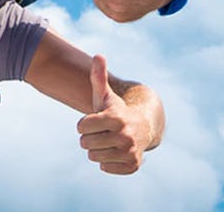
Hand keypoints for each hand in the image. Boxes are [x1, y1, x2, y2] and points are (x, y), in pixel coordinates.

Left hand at [77, 55, 151, 174]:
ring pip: (93, 157)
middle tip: (101, 132)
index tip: (95, 120)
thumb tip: (98, 55)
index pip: (81, 127)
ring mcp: (129, 152)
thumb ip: (98, 76)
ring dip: (97, 150)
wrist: (142, 127)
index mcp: (115, 117)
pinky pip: (105, 168)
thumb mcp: (106, 95)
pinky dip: (107, 162)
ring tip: (108, 141)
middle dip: (89, 138)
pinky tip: (115, 152)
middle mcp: (124, 135)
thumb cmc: (116, 111)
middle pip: (85, 143)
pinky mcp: (132, 166)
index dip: (84, 124)